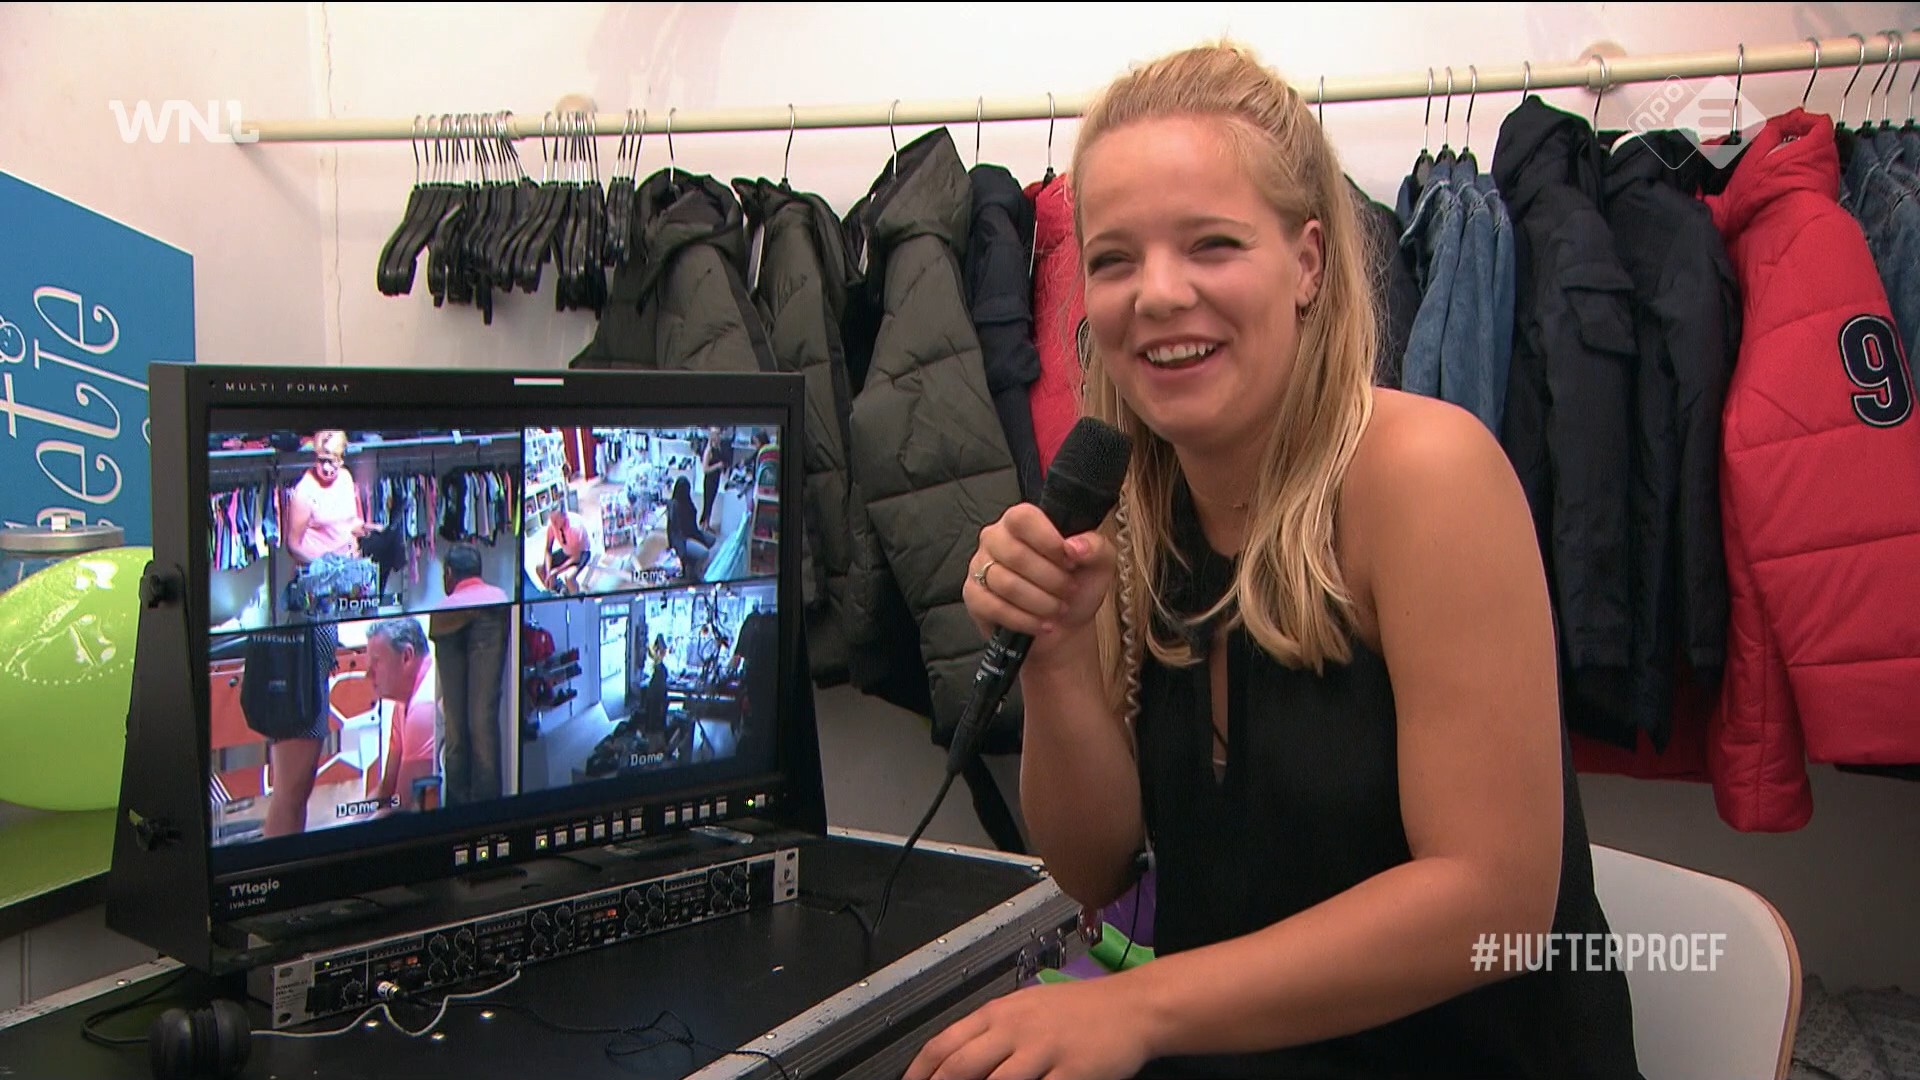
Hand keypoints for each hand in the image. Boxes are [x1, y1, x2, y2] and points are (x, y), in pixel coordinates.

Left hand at [902, 978, 1150, 1079]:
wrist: (1130, 1008)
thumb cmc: (1077, 1011)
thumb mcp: (1026, 1009)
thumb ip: (991, 1033)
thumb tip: (954, 1060)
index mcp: (999, 1012)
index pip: (943, 1044)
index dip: (919, 1072)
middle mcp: (1015, 1029)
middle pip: (961, 1068)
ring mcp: (1043, 1051)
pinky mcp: (1070, 1073)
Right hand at [963, 503, 1116, 665]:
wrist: (1063, 625)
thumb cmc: (1075, 587)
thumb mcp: (1098, 564)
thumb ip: (1095, 547)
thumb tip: (1075, 546)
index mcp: (1021, 521)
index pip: (1023, 518)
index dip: (1048, 541)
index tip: (1070, 562)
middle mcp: (995, 538)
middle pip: (1016, 554)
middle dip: (1050, 580)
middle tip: (1068, 590)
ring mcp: (980, 566)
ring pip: (1006, 584)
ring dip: (1040, 602)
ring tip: (1057, 608)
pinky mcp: (974, 596)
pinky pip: (994, 607)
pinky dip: (1024, 620)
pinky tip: (1041, 623)